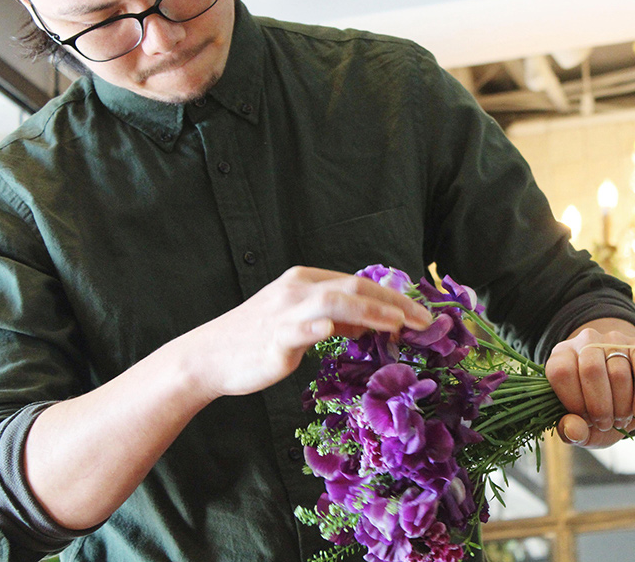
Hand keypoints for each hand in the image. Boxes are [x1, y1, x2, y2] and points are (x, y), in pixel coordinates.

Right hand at [181, 266, 432, 399]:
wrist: (210, 356)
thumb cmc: (257, 339)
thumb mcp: (301, 321)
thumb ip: (337, 317)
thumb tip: (373, 320)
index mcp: (305, 280)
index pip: (358, 281)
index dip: (392, 295)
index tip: (420, 312)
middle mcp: (297, 288)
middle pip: (354, 286)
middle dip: (393, 302)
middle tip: (424, 321)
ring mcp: (285, 311)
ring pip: (336, 300)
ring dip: (372, 310)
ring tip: (400, 325)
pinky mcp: (275, 337)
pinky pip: (302, 327)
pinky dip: (323, 324)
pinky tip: (342, 329)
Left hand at [544, 318, 634, 447]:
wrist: (623, 392)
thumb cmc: (595, 409)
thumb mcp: (579, 424)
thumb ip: (570, 430)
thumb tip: (573, 431)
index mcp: (561, 355)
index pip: (560, 372)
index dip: (573, 401)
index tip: (585, 420)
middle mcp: (585, 340)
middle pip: (591, 370)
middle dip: (600, 406)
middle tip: (605, 424)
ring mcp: (614, 339)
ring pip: (619, 372)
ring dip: (622, 405)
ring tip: (621, 420)